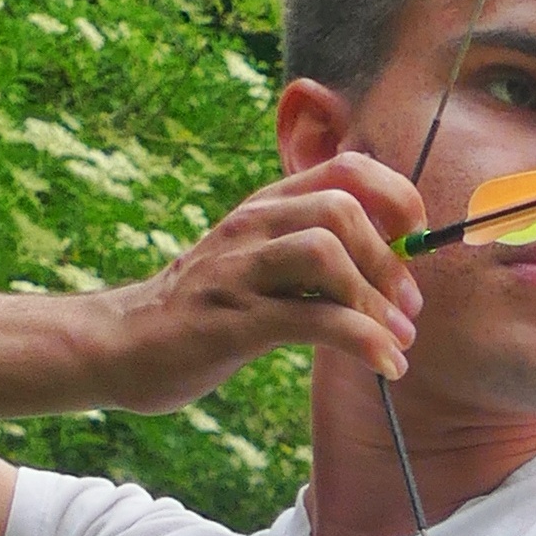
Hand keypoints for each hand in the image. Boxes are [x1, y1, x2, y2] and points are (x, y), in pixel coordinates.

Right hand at [91, 149, 425, 406]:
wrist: (120, 344)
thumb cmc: (208, 309)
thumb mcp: (262, 265)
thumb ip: (316, 256)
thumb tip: (399, 269)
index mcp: (267, 207)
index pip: (348, 170)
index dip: (398, 199)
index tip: (415, 244)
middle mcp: (252, 226)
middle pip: (342, 211)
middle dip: (390, 261)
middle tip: (408, 309)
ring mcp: (238, 270)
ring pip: (326, 254)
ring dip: (377, 301)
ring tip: (399, 340)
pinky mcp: (231, 320)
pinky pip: (312, 320)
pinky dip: (363, 342)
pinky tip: (387, 365)